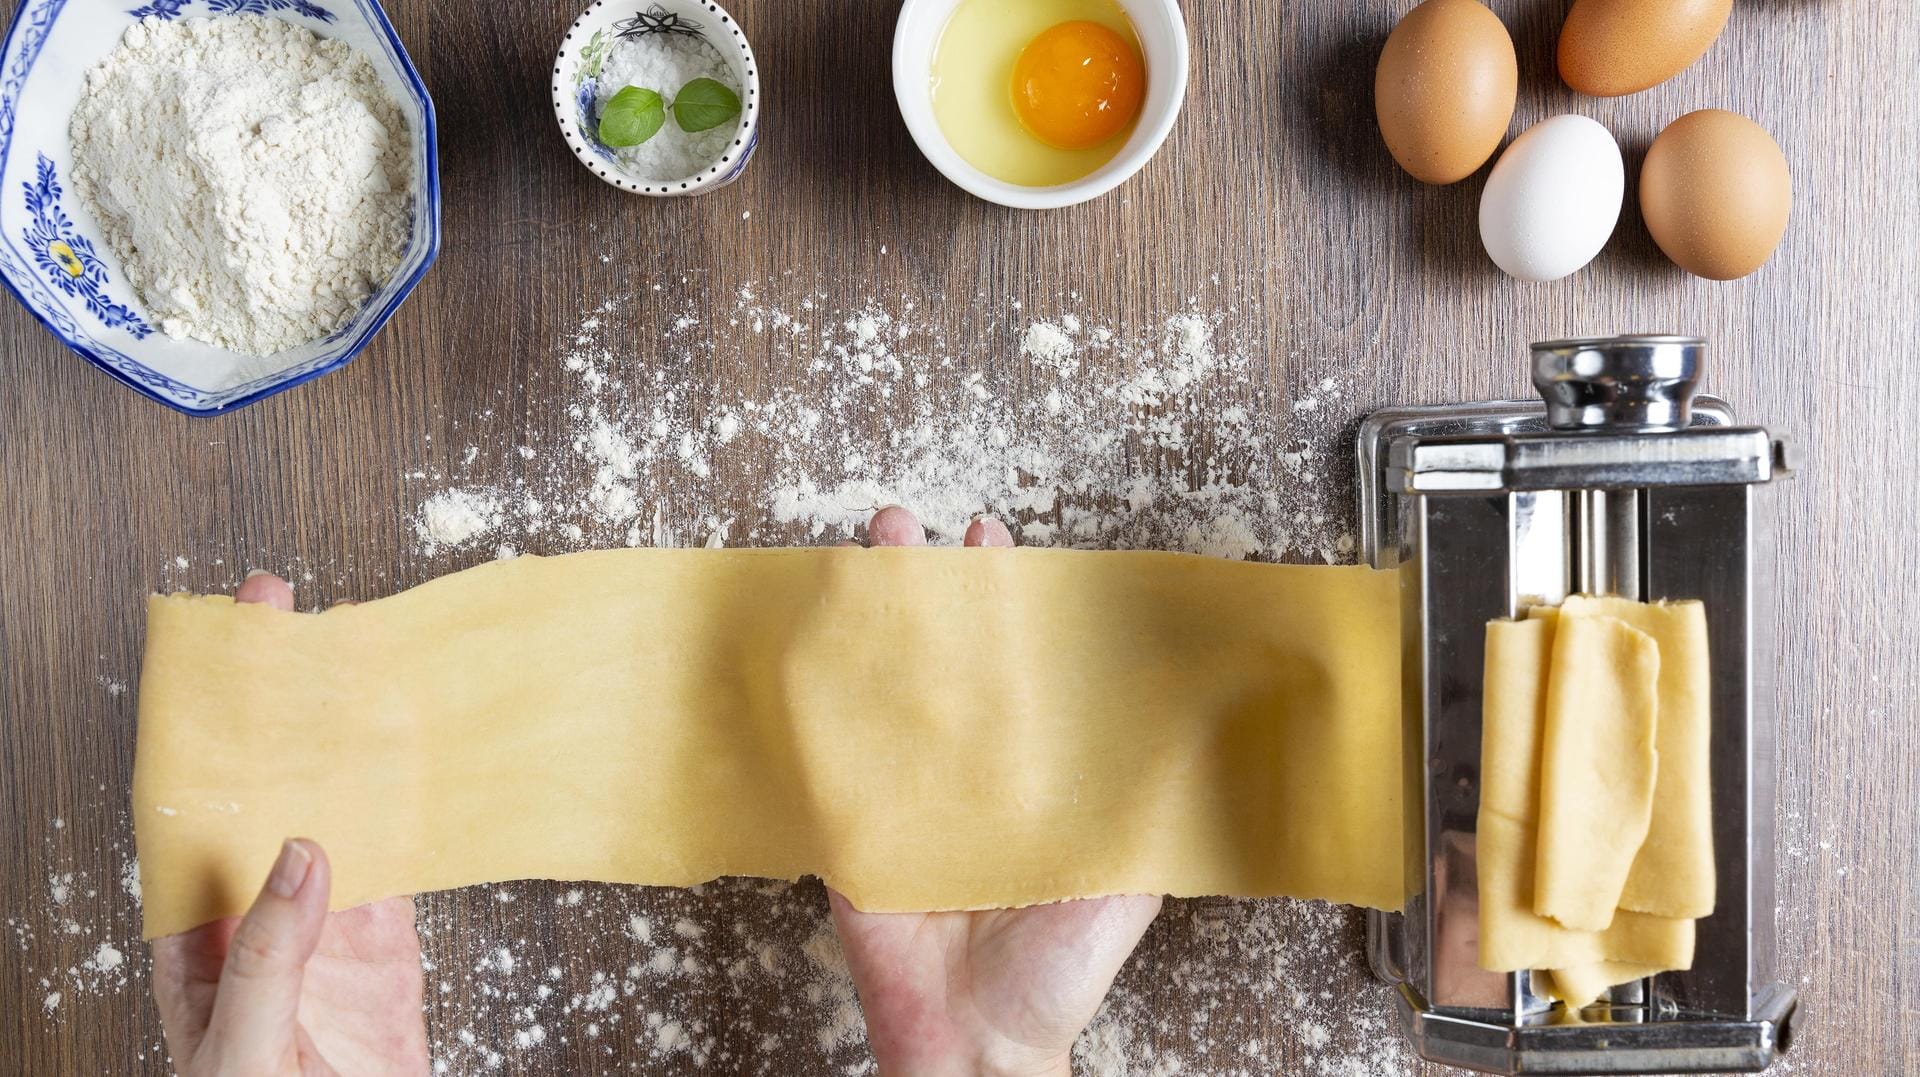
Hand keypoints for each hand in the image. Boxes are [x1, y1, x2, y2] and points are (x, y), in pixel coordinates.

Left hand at [149, 573, 428, 1075]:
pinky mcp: (385, 959)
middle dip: (278, 713)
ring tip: (364, 674)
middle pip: (263, 797)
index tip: (230, 648)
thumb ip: (272, 955)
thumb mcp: (247, 1052)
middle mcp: (257, 927)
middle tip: (295, 623)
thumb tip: (302, 851)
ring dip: (350, 751)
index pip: (192, 813)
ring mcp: (325, 939)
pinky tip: (421, 766)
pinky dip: (414, 816)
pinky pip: (399, 871)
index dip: (207, 726)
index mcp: (195, 947)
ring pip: (337, 821)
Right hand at [830, 508, 1163, 1076]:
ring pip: (880, 688)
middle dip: (924, 586)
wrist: (982, 1033)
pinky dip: (816, 699)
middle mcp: (961, 768)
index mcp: (1023, 769)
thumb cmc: (1059, 970)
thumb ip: (1155, 801)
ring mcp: (902, 792)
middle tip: (913, 529)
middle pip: (937, 657)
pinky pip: (830, 756)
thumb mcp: (1131, 872)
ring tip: (864, 554)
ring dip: (867, 619)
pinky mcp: (852, 827)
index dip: (1004, 599)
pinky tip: (811, 644)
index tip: (998, 540)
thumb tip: (1209, 725)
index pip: (1010, 662)